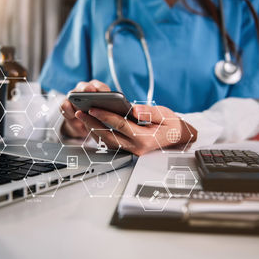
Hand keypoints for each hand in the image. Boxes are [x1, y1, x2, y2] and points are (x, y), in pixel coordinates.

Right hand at [60, 80, 109, 137]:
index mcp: (99, 90)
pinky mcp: (66, 105)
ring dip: (76, 99)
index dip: (102, 90)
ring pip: (73, 94)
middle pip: (85, 87)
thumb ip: (110, 111)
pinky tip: (72, 114)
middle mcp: (85, 90)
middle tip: (90, 92)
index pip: (101, 87)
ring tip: (80, 106)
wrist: (86, 126)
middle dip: (88, 89)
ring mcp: (74, 97)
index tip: (105, 93)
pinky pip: (64, 104)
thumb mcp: (107, 116)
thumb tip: (118, 111)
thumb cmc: (100, 118)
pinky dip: (68, 109)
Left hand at [74, 104, 196, 155]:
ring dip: (93, 130)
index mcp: (145, 138)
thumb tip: (134, 110)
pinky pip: (110, 143)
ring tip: (82, 117)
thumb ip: (150, 112)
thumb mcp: (166, 115)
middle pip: (108, 136)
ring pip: (107, 142)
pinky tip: (92, 124)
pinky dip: (100, 134)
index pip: (121, 125)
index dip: (106, 116)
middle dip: (92, 124)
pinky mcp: (129, 150)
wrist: (178, 138)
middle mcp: (136, 147)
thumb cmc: (172, 125)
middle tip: (79, 112)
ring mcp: (131, 151)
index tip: (93, 108)